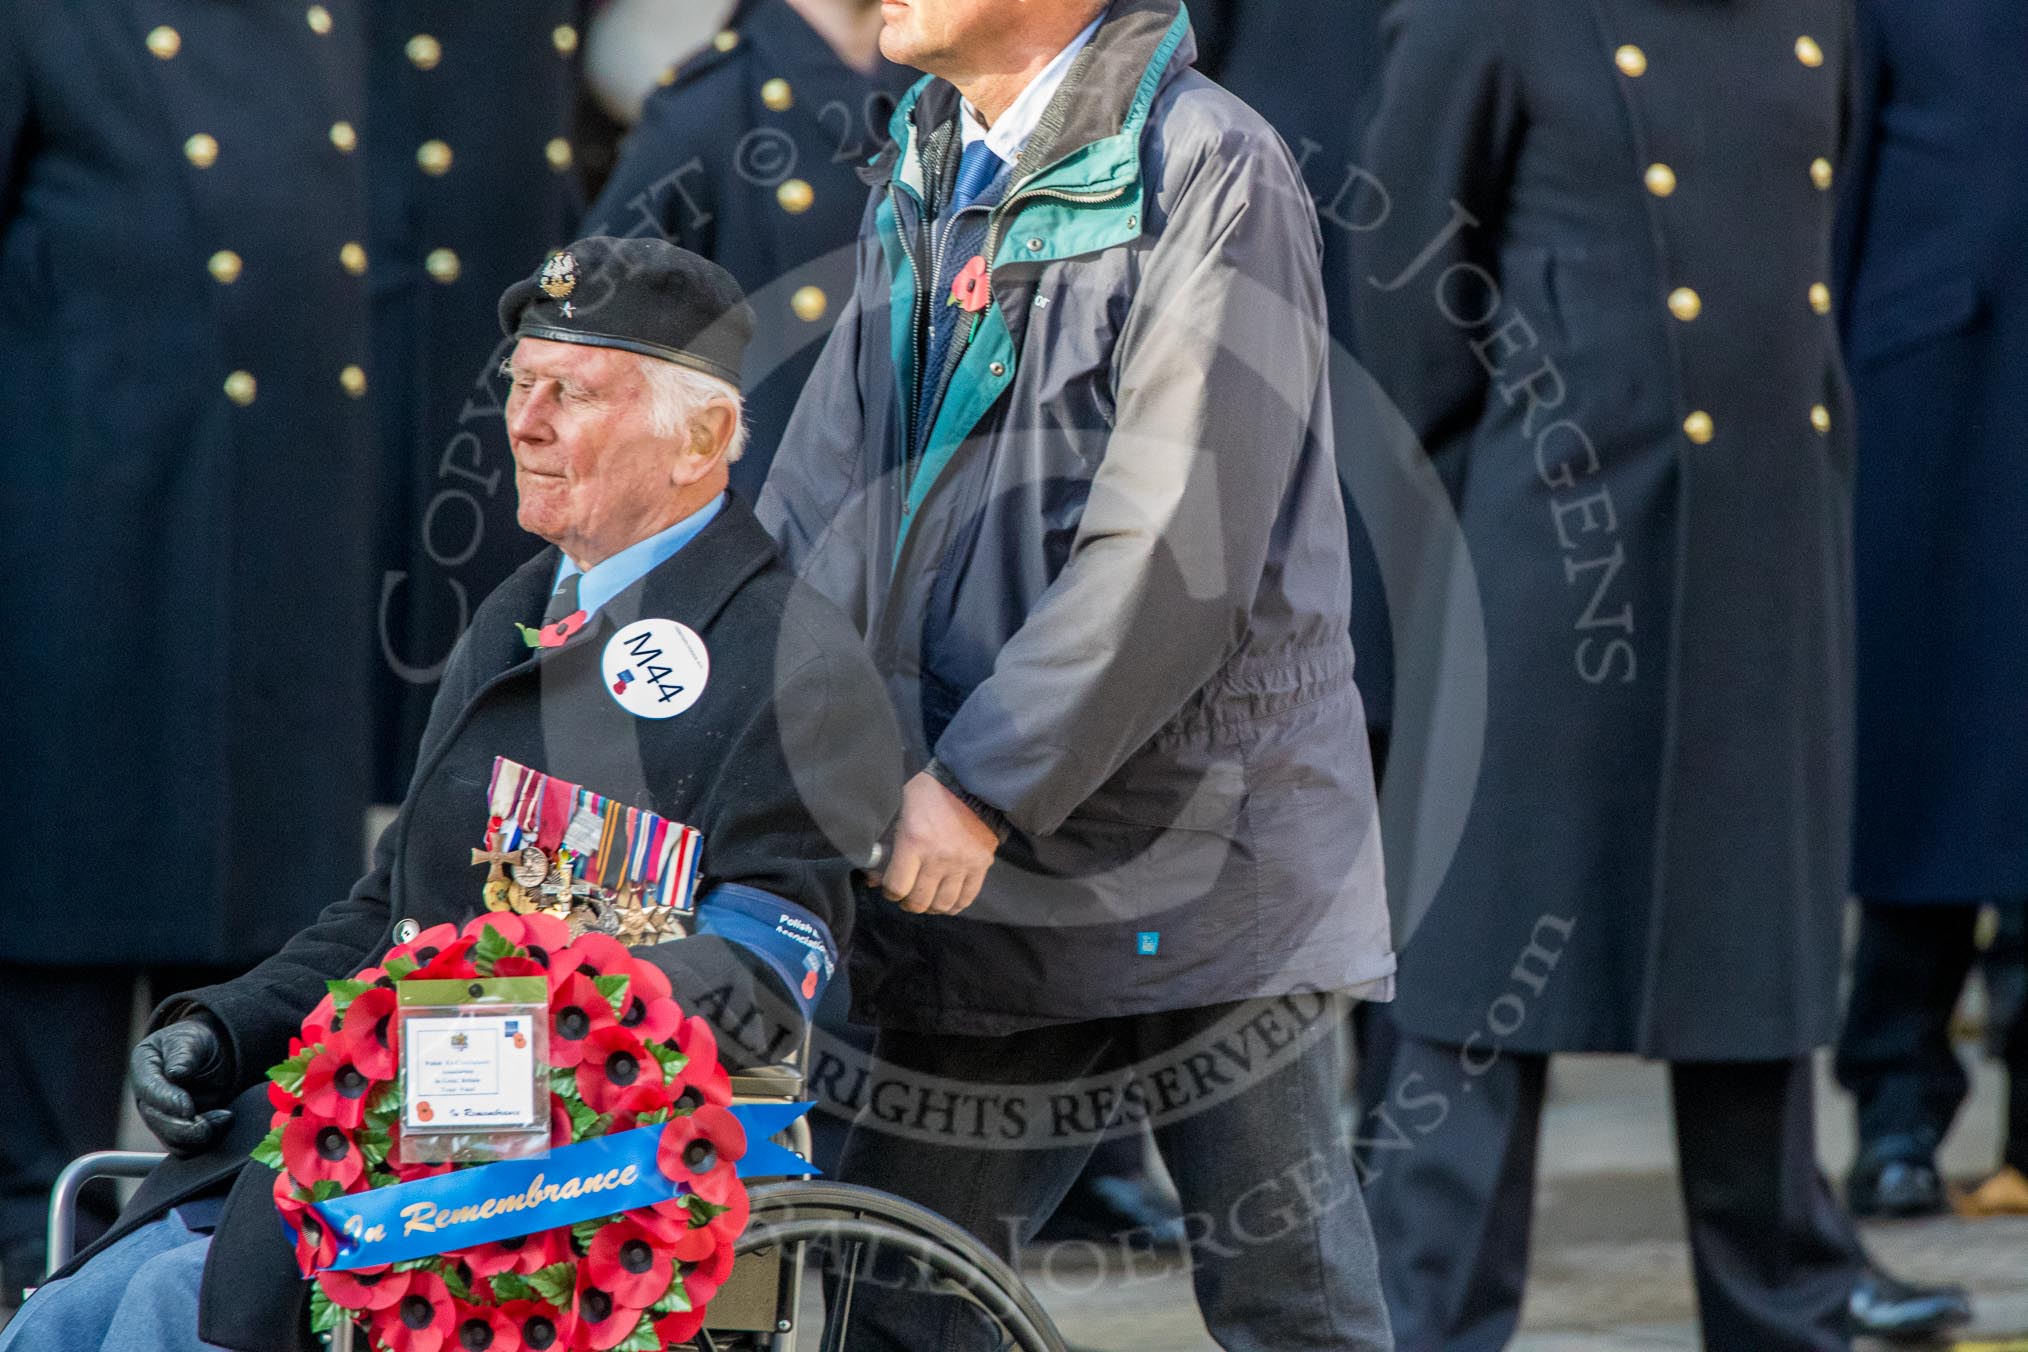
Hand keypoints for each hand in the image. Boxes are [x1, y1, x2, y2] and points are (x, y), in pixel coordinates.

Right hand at [132, 1016, 235, 1157]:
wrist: (213, 1055)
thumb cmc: (196, 1043)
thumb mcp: (189, 1040)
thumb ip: (183, 1055)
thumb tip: (176, 1074)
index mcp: (144, 1070)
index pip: (149, 1091)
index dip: (167, 1102)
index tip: (187, 1108)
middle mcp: (148, 1098)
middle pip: (156, 1121)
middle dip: (182, 1127)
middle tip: (207, 1124)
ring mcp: (163, 1117)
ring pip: (171, 1140)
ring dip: (197, 1136)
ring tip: (224, 1117)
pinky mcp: (182, 1130)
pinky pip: (188, 1146)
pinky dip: (207, 1140)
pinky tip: (225, 1122)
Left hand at [868, 772, 999, 915]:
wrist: (970, 783)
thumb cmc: (928, 793)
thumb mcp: (900, 809)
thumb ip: (885, 843)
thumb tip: (873, 877)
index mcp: (914, 842)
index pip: (897, 887)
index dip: (889, 892)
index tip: (889, 887)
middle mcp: (938, 858)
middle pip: (919, 901)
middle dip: (908, 903)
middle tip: (906, 895)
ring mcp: (962, 864)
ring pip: (942, 905)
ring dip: (930, 906)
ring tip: (926, 898)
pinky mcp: (981, 865)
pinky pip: (967, 898)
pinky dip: (954, 905)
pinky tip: (946, 899)